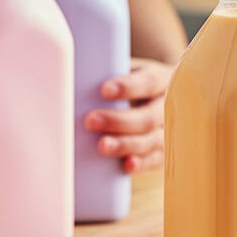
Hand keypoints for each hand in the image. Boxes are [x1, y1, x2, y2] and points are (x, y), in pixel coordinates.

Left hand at [84, 58, 174, 173]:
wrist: (156, 99)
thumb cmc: (131, 84)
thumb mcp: (126, 71)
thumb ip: (106, 74)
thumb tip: (69, 79)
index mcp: (161, 80)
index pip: (148, 82)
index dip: (129, 87)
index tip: (104, 89)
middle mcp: (167, 107)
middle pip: (149, 116)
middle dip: (120, 120)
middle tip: (91, 121)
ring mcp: (167, 131)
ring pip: (152, 140)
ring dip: (127, 144)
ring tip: (102, 146)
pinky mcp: (163, 152)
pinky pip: (155, 159)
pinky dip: (141, 163)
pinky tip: (126, 165)